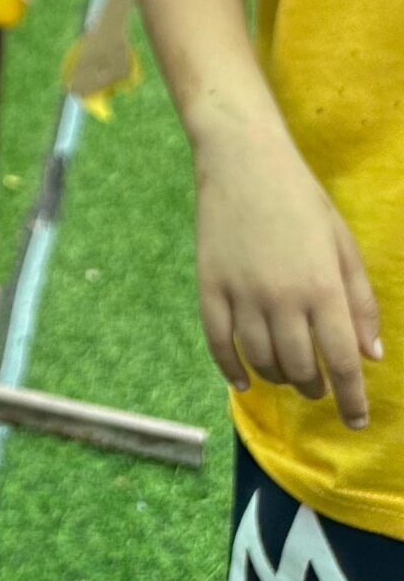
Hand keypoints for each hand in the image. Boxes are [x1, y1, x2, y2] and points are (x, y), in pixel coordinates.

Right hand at [195, 121, 382, 428]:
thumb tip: (370, 355)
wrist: (243, 158)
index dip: (353, 400)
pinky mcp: (210, 286)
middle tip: (320, 387)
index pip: (342, 364)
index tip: (357, 421)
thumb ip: (361, 301)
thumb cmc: (301, 198)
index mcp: (323, 288)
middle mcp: (283, 298)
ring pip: (262, 361)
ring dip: (280, 377)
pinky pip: (219, 343)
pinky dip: (232, 369)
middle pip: (301, 369)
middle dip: (315, 388)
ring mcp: (242, 294)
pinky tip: (245, 380)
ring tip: (288, 375)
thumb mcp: (343, 244)